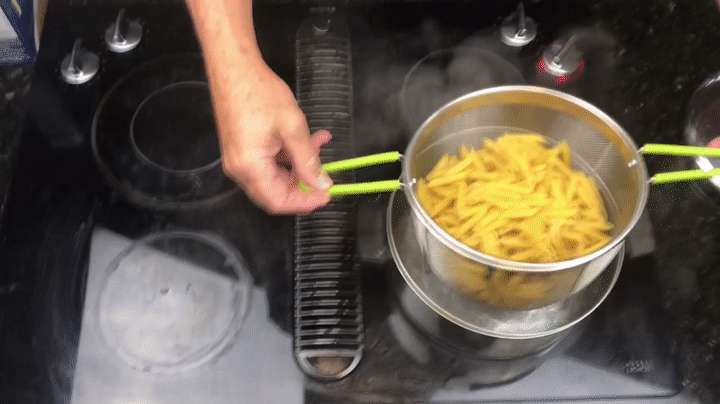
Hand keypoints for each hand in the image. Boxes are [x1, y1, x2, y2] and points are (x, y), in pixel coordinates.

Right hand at [212, 60, 332, 213]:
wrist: (233, 66)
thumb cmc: (259, 92)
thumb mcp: (293, 127)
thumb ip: (309, 160)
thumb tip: (322, 184)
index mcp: (250, 167)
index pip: (279, 202)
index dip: (305, 203)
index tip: (327, 195)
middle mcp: (239, 170)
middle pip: (275, 193)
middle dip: (303, 185)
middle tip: (326, 174)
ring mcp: (238, 160)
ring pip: (274, 177)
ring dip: (299, 166)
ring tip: (320, 145)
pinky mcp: (240, 149)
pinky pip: (267, 163)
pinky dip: (288, 156)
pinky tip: (306, 139)